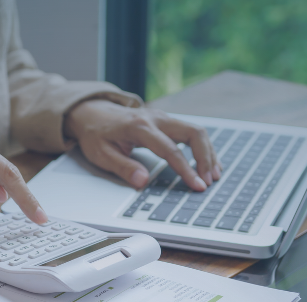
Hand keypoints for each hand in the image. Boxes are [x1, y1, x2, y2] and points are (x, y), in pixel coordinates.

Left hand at [64, 100, 221, 190]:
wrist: (92, 112)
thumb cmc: (96, 134)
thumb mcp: (101, 154)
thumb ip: (123, 167)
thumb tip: (143, 181)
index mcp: (139, 127)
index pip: (170, 150)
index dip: (186, 169)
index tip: (197, 185)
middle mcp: (156, 118)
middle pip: (193, 133)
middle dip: (205, 158)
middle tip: (209, 181)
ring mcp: (163, 117)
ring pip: (196, 130)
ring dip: (208, 153)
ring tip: (214, 175)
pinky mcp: (166, 121)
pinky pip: (191, 131)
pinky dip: (202, 147)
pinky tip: (208, 163)